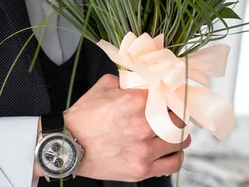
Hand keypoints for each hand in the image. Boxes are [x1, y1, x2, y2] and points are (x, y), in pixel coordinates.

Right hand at [63, 74, 190, 181]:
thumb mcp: (104, 86)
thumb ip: (128, 81)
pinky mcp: (142, 169)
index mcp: (136, 100)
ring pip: (181, 140)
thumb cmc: (83, 116)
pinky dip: (175, 156)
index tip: (171, 98)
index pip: (171, 94)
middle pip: (181, 118)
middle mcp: (144, 124)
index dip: (172, 95)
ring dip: (177, 135)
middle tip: (170, 116)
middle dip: (176, 115)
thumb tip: (145, 79)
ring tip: (169, 134)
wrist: (67, 144)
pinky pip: (174, 163)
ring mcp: (144, 149)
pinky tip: (168, 151)